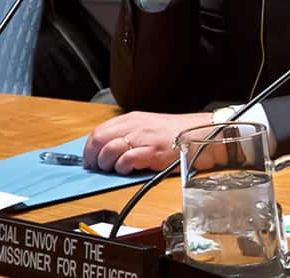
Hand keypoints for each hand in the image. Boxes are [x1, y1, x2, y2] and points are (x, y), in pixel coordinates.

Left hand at [83, 111, 211, 173]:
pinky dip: (122, 168)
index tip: (90, 160)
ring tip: (115, 169)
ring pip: (109, 151)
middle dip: (93, 158)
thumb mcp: (148, 127)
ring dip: (107, 165)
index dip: (89, 149)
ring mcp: (143, 138)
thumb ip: (128, 135)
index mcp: (132, 119)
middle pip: (98, 141)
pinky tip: (129, 169)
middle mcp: (135, 126)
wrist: (200, 134)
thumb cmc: (177, 133)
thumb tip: (107, 150)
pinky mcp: (152, 152)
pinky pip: (126, 160)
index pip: (98, 131)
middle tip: (98, 168)